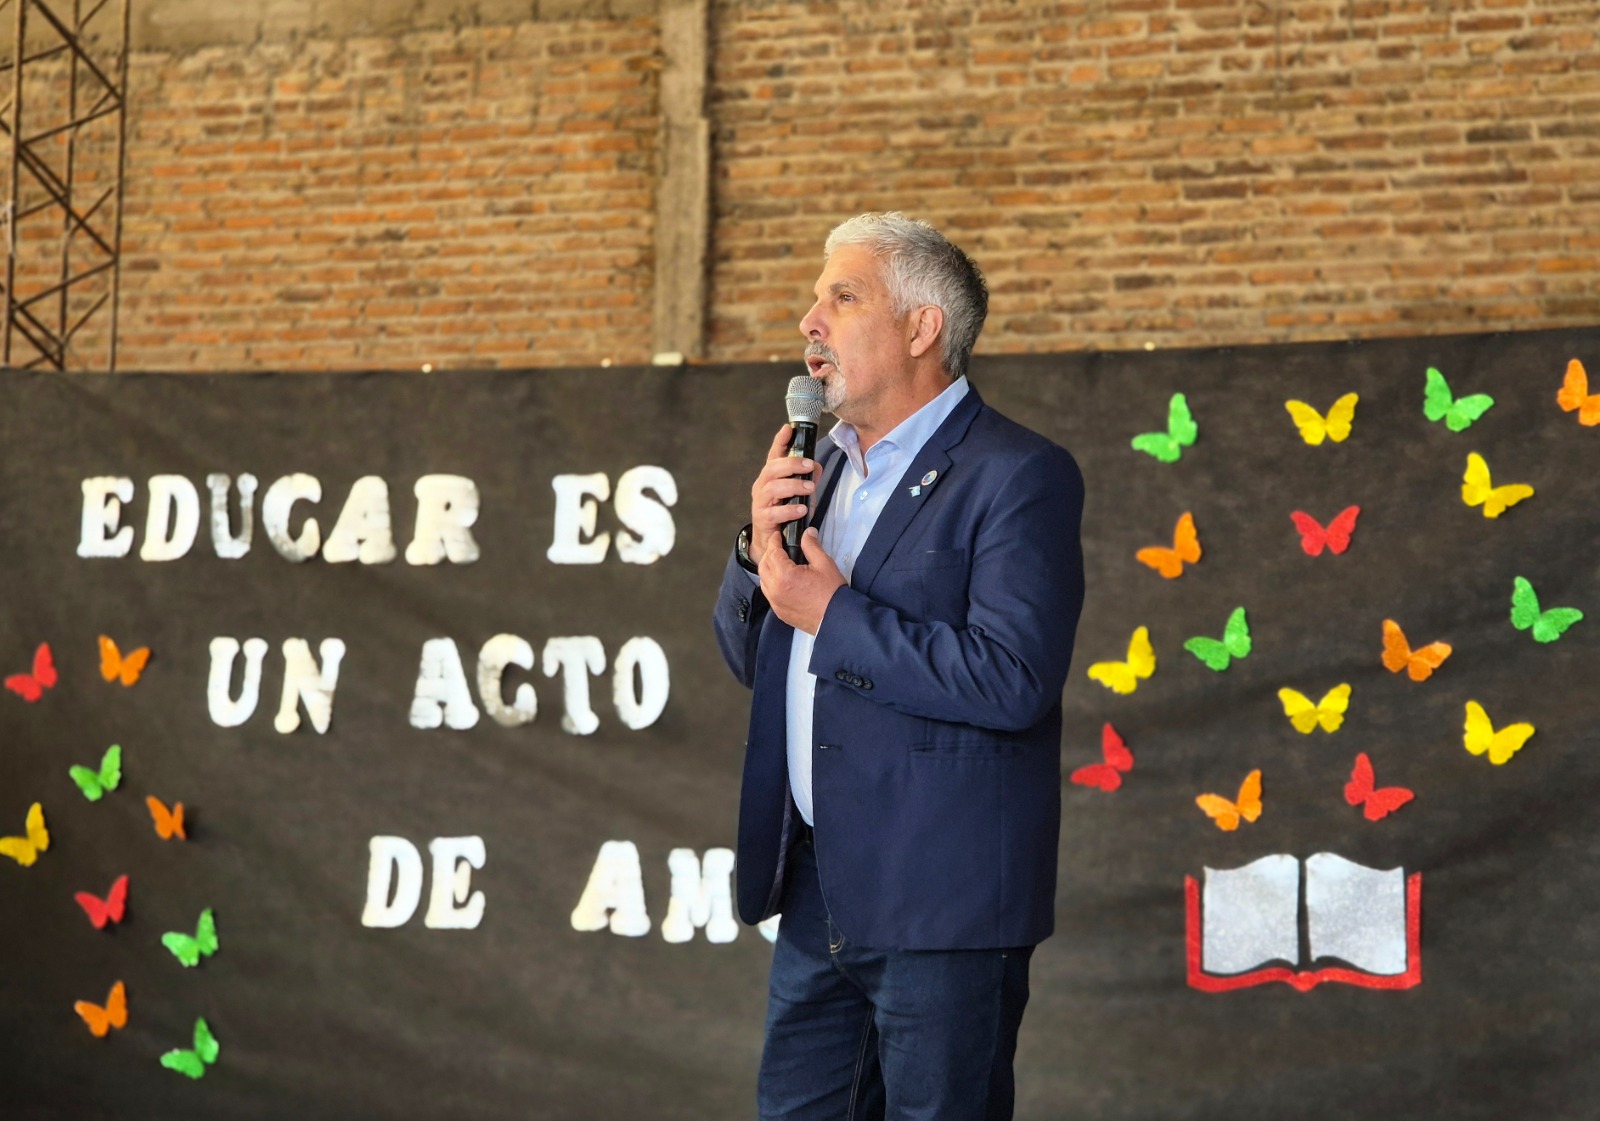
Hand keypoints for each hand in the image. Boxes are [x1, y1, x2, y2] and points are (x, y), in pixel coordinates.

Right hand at [748, 423, 819, 565]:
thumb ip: (807, 479)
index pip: (774, 454)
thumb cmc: (786, 513)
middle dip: (792, 464)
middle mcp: (763, 485)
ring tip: (810, 489)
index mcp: (772, 476)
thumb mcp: (800, 494)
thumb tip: (816, 466)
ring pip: (773, 488)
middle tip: (809, 465)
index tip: (788, 428)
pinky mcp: (762, 519)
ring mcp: (760, 502)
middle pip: (772, 468)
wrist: (771, 541)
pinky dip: (789, 510)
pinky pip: (774, 512)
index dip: (780, 441)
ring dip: (793, 486)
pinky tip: (802, 509)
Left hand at [758, 527, 845, 635]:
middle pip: (763, 565)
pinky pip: (768, 593)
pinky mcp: (779, 612)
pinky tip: (781, 579)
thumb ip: (811, 546)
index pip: (772, 553)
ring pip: (763, 580)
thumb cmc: (832, 593)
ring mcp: (776, 603)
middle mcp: (775, 590)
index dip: (774, 541)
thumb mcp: (824, 563)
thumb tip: (807, 533)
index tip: (778, 535)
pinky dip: (770, 583)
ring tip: (779, 561)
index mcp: (785, 576)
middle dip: (769, 553)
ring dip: (768, 568)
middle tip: (779, 546)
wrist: (837, 619)